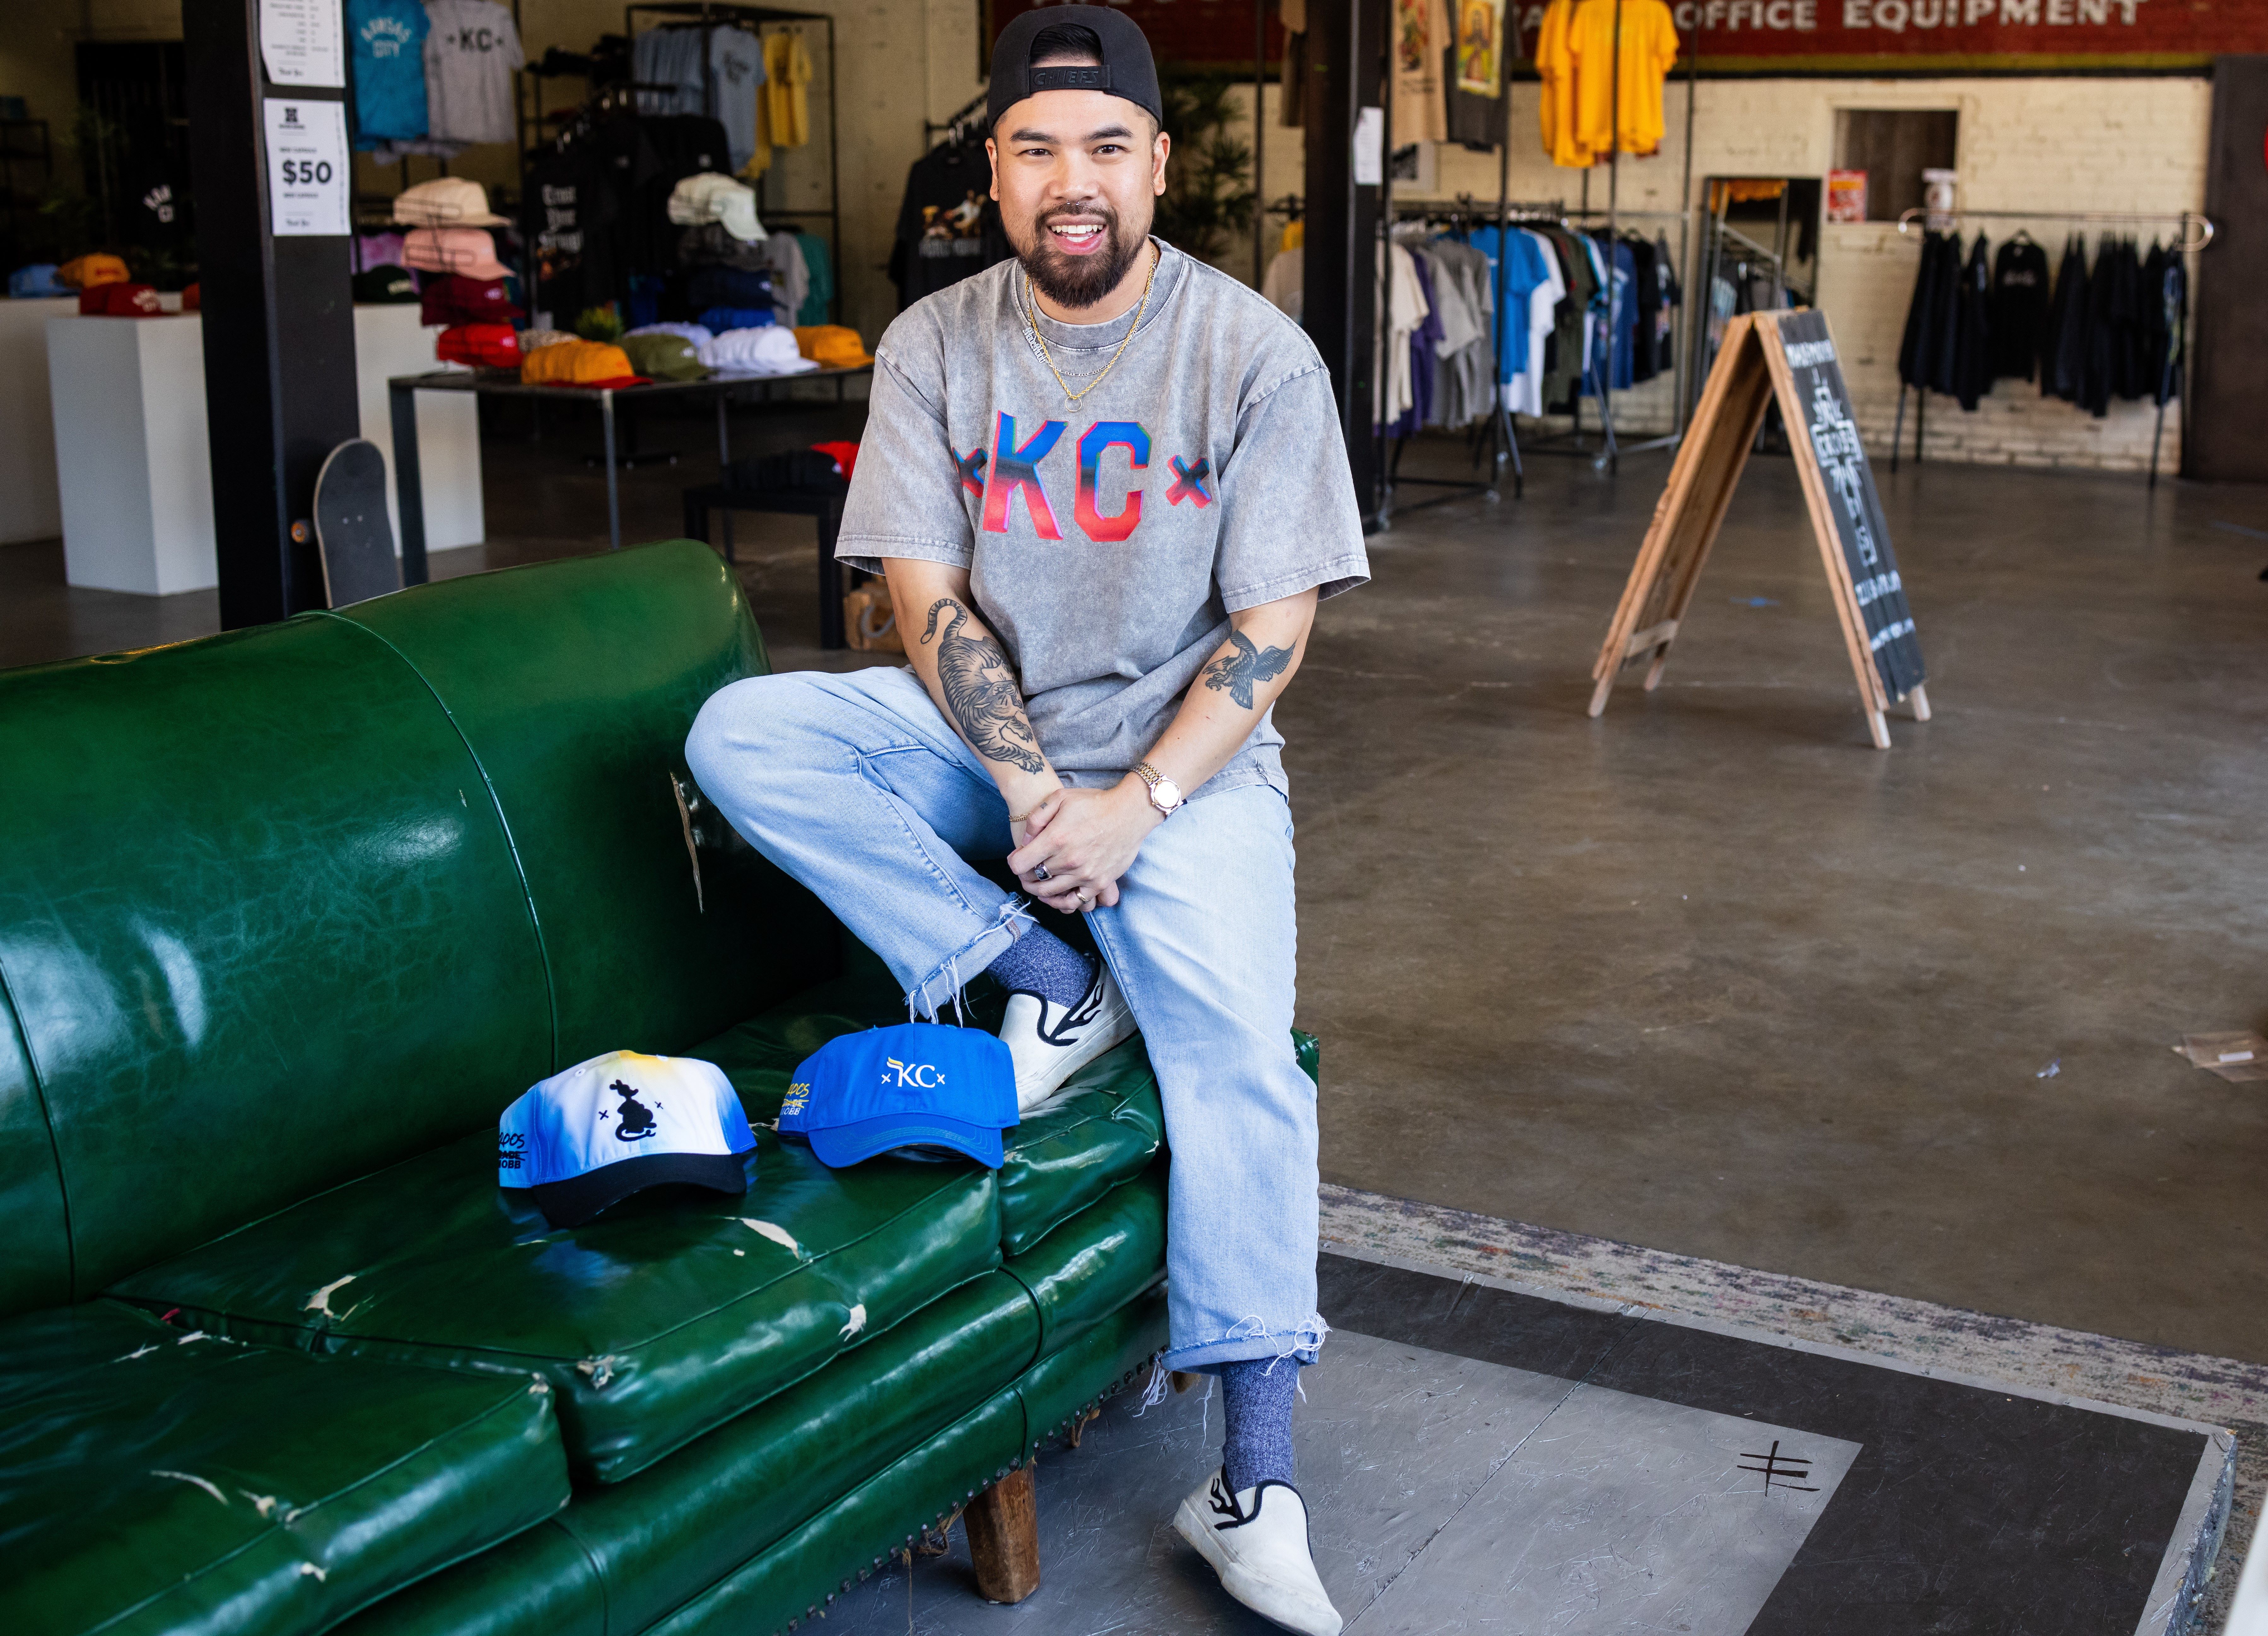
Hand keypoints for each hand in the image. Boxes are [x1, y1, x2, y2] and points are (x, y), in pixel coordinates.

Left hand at [1008, 780, 1162, 912]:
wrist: (1130, 812)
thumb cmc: (1095, 802)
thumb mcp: (1060, 797)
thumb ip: (1037, 818)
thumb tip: (1025, 841)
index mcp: (1055, 839)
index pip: (1020, 864)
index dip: (1014, 861)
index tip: (1018, 857)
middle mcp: (1068, 860)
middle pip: (1033, 879)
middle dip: (1025, 875)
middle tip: (1027, 870)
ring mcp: (1085, 874)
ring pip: (1050, 892)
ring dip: (1039, 889)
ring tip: (1037, 882)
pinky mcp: (1100, 883)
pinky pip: (1076, 902)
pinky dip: (1062, 902)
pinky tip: (1056, 895)